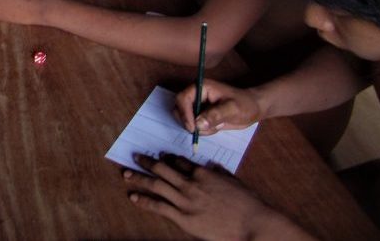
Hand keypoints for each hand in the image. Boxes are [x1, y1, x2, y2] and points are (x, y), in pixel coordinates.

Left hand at [123, 154, 302, 240]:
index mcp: (202, 173)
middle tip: (135, 157)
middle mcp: (190, 183)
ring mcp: (184, 200)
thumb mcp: (233, 181)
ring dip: (139, 177)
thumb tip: (211, 166)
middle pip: (162, 168)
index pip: (179, 161)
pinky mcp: (182, 217)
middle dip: (146, 162)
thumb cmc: (248, 204)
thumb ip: (218, 173)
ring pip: (155, 184)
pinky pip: (158, 206)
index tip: (160, 155)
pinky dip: (144, 200)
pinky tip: (133, 196)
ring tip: (125, 173)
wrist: (253, 223)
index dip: (167, 157)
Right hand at [174, 80, 262, 134]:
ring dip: (199, 128)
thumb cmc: (245, 104)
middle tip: (205, 129)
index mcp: (201, 88)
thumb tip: (197, 124)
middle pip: (179, 109)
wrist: (254, 109)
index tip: (193, 128)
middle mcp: (196, 95)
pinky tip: (216, 127)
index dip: (184, 113)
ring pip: (185, 120)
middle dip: (190, 122)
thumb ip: (215, 115)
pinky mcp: (201, 115)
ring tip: (216, 126)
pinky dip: (203, 130)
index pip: (182, 98)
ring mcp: (198, 106)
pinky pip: (194, 126)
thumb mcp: (232, 109)